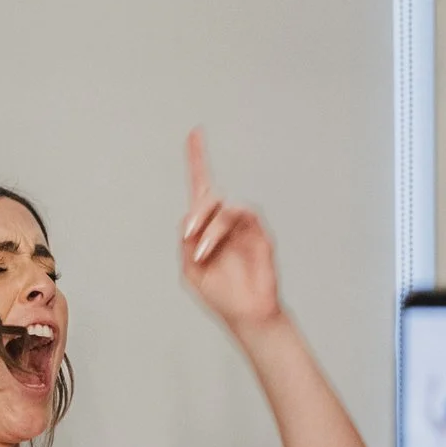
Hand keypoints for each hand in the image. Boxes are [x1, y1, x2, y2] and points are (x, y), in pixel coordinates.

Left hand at [179, 130, 279, 331]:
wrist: (247, 313)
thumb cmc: (220, 294)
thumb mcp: (191, 269)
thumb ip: (186, 243)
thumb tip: (190, 218)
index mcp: (205, 227)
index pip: (201, 186)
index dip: (198, 159)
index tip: (195, 132)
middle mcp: (224, 221)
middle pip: (207, 196)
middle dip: (195, 213)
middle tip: (187, 236)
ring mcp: (243, 226)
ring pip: (222, 207)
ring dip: (205, 226)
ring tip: (199, 252)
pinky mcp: (259, 233)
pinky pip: (239, 216)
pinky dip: (218, 231)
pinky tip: (206, 250)